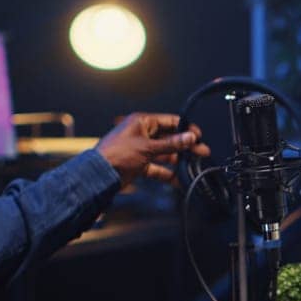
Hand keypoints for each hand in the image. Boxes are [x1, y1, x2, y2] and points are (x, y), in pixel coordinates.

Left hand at [96, 113, 210, 186]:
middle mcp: (142, 134)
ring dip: (178, 160)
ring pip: (164, 154)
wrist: (99, 175)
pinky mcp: (139, 165)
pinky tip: (178, 179)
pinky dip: (167, 174)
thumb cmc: (115, 154)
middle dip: (185, 146)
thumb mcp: (147, 147)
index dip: (185, 128)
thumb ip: (171, 143)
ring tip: (193, 166)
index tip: (198, 135)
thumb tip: (189, 137)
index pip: (169, 122)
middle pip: (169, 138)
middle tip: (201, 151)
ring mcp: (140, 150)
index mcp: (142, 123)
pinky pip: (157, 168)